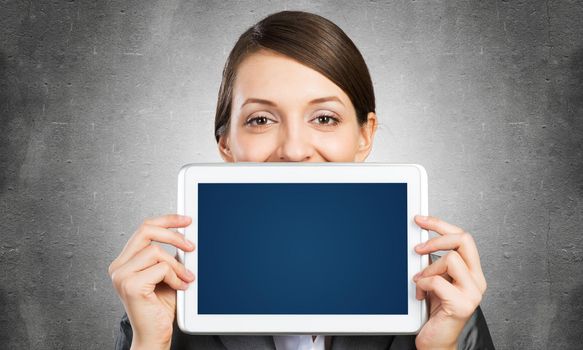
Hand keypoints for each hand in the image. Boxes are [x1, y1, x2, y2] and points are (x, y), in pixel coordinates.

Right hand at [108, 214, 195, 349]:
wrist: (154, 335)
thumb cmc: (160, 307)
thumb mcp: (166, 274)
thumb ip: (168, 255)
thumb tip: (185, 236)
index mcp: (125, 261)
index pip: (144, 228)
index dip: (167, 220)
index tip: (186, 220)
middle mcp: (119, 266)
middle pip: (146, 230)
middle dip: (173, 234)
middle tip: (191, 246)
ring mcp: (122, 276)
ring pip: (156, 251)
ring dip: (177, 265)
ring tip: (186, 278)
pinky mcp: (131, 285)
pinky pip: (161, 267)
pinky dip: (175, 276)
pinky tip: (180, 287)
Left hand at [412, 215, 486, 349]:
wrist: (436, 341)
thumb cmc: (436, 311)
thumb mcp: (436, 279)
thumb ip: (435, 262)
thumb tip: (419, 240)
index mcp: (472, 271)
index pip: (463, 236)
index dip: (440, 224)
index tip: (421, 220)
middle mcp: (477, 280)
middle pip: (463, 239)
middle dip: (436, 238)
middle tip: (418, 248)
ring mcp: (472, 293)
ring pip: (450, 258)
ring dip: (427, 269)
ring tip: (419, 281)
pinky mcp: (462, 305)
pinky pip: (437, 281)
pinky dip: (422, 284)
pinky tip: (419, 293)